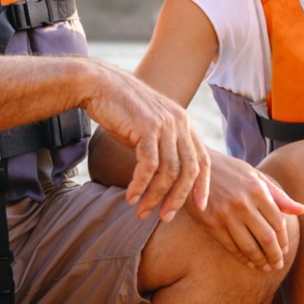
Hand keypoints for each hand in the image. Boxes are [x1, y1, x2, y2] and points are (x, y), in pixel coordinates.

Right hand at [81, 61, 209, 222]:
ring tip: (141, 212)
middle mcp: (180, 123)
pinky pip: (149, 165)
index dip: (202, 187)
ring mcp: (165, 124)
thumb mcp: (151, 128)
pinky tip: (131, 196)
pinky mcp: (147, 127)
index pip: (203, 160)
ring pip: (168, 171)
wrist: (100, 85)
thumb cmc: (122, 111)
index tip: (199, 209)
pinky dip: (140, 185)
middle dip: (177, 199)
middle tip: (164, 218)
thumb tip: (169, 180)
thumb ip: (164, 148)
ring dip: (155, 196)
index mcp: (184, 124)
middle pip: (189, 170)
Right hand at [190, 153, 303, 271]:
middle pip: (267, 237)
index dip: (284, 240)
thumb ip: (279, 196)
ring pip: (249, 246)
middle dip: (275, 255)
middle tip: (278, 265)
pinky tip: (249, 262)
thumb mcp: (256, 176)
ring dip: (260, 260)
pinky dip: (242, 257)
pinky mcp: (211, 224)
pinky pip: (231, 246)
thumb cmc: (230, 171)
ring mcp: (226, 214)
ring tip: (266, 267)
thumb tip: (302, 210)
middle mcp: (243, 203)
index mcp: (257, 190)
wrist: (195, 169)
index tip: (285, 250)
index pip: (278, 222)